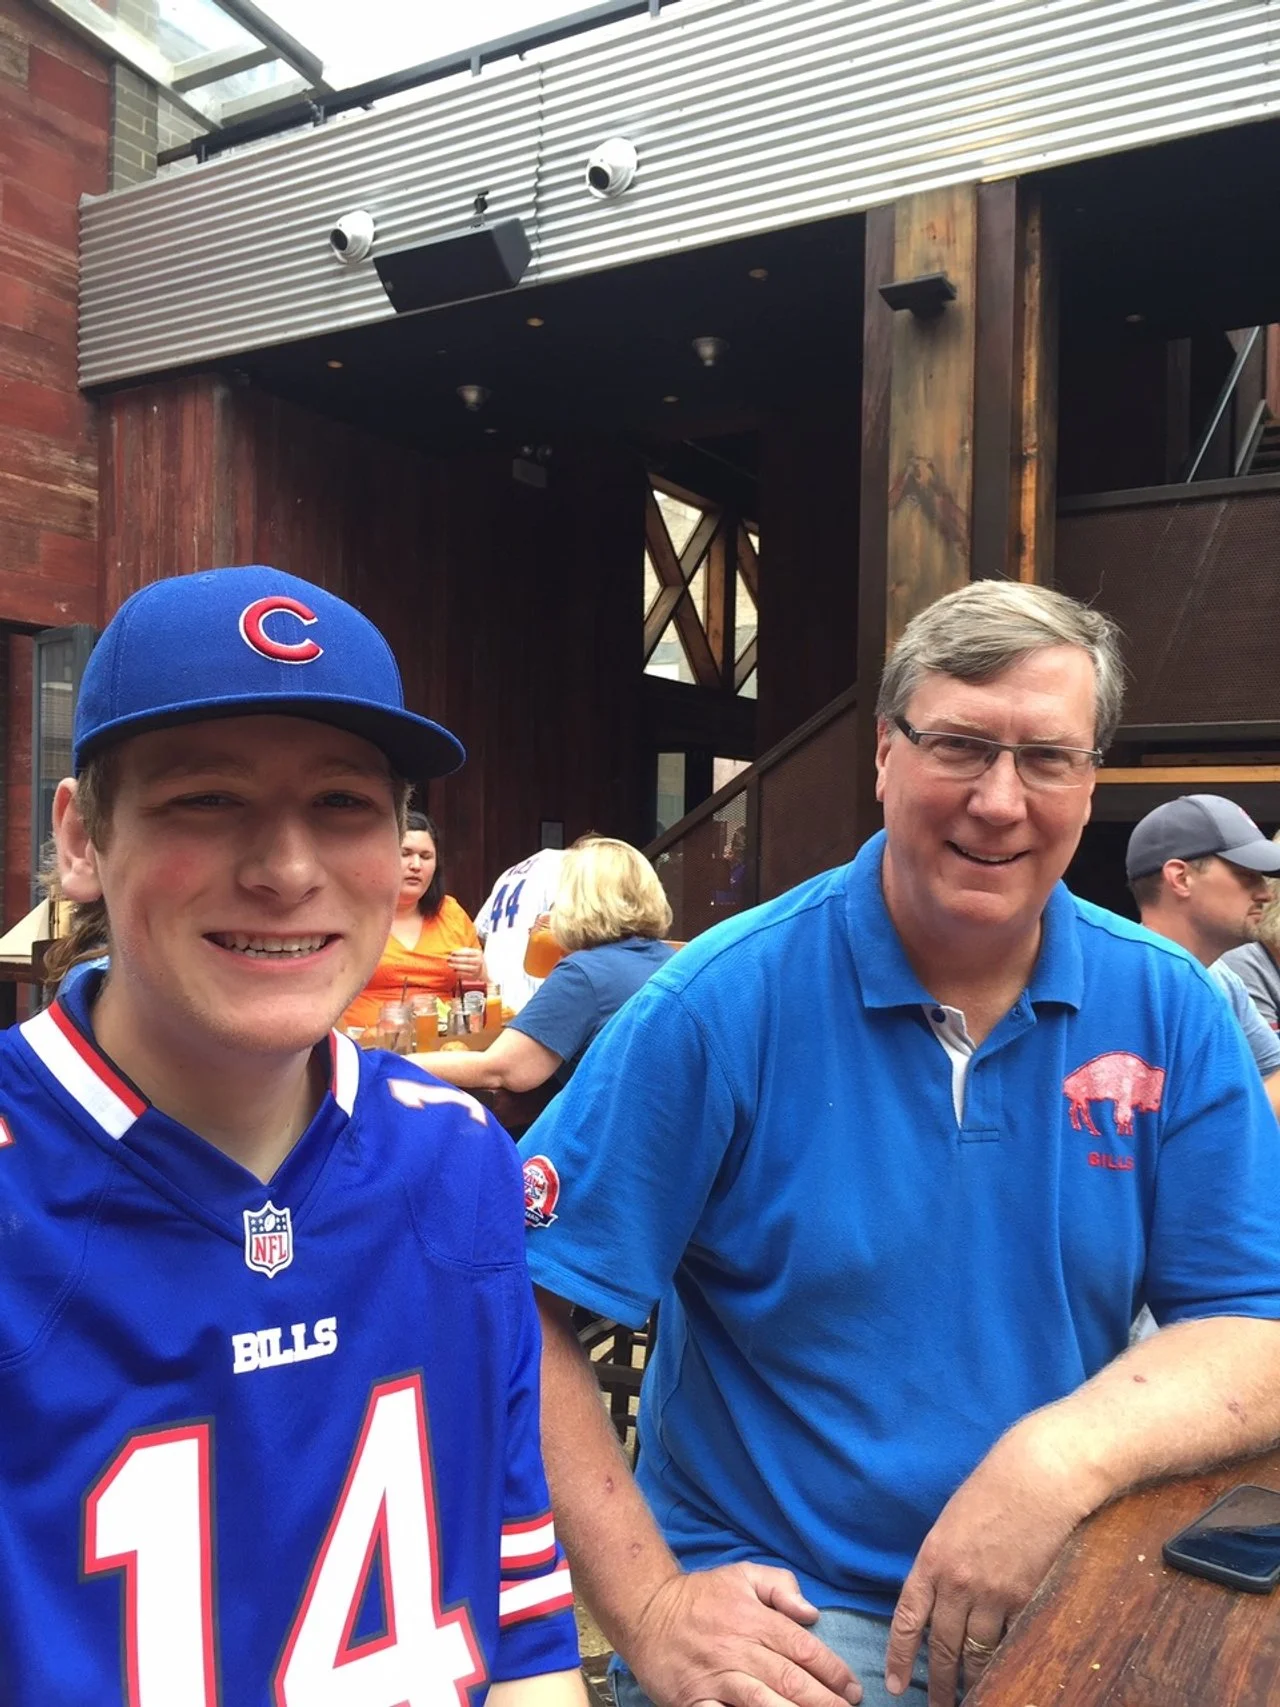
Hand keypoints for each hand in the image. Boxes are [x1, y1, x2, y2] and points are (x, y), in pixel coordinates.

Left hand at [447, 948, 485, 980]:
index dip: (459, 953)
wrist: (481, 970)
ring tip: (449, 964)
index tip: (452, 953)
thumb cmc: (473, 959)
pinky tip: (454, 970)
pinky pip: (465, 974)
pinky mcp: (474, 976)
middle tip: (449, 958)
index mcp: (478, 953)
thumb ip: (463, 951)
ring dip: (456, 966)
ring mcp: (477, 969)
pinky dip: (458, 972)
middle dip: (456, 959)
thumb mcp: (471, 952)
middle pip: (466, 960)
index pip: (468, 952)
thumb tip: (452, 952)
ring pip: (465, 967)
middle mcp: (479, 961)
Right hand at [626, 1564, 860, 1706]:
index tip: (853, 1689)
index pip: (803, 1648)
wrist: (645, 1610)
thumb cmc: (700, 1596)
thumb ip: (779, 1585)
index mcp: (754, 1620)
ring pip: (764, 1704)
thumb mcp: (741, 1575)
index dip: (833, 1671)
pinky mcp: (695, 1702)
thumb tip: (811, 1612)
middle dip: (825, 1701)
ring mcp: (717, 1678)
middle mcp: (739, 1650)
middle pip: (790, 1680)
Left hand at [884, 1422, 1096, 1704]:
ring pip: (976, 1651)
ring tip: (970, 1698)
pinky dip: (1004, 1657)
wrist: (1037, 1479)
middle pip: (941, 1645)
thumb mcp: (952, 1523)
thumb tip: (941, 1595)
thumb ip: (943, 1562)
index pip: (908, 1619)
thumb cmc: (993, 1490)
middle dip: (938, 1681)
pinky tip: (1002, 1672)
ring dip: (972, 1679)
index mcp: (932, 1559)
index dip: (900, 1656)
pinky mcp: (1024, 1599)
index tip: (895, 1684)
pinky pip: (1009, 1639)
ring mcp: (992, 1594)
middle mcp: (957, 1582)